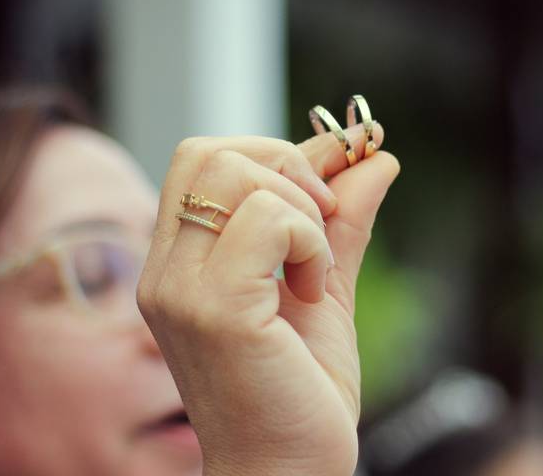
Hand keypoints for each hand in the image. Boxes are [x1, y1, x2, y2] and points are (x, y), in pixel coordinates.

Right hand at [138, 126, 399, 475]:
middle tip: (322, 225)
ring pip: (235, 173)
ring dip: (299, 208)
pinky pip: (267, 219)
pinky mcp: (213, 309)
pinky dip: (309, 241)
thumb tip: (377, 155)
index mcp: (179, 261)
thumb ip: (341, 220)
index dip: (275, 152)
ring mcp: (181, 289)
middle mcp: (166, 270)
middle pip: (209, 152)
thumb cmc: (298, 391)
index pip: (202, 157)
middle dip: (286, 166)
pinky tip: (314, 291)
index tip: (332, 184)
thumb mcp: (325, 287)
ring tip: (313, 271)